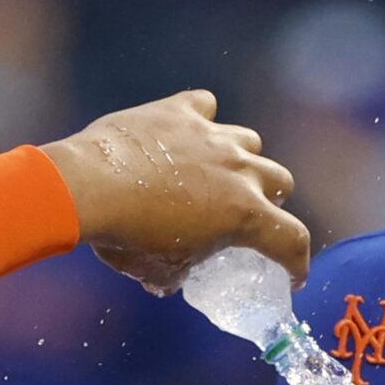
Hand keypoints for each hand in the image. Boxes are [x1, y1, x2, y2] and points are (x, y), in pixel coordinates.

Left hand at [41, 92, 309, 289]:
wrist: (88, 188)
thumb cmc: (127, 238)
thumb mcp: (160, 272)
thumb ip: (180, 273)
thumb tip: (172, 278)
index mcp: (244, 215)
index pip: (292, 239)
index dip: (297, 263)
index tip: (291, 275)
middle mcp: (239, 169)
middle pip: (281, 180)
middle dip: (272, 199)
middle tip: (247, 211)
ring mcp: (212, 135)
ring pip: (249, 141)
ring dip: (242, 159)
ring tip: (217, 171)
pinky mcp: (180, 111)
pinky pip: (204, 106)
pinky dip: (200, 119)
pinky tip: (187, 131)